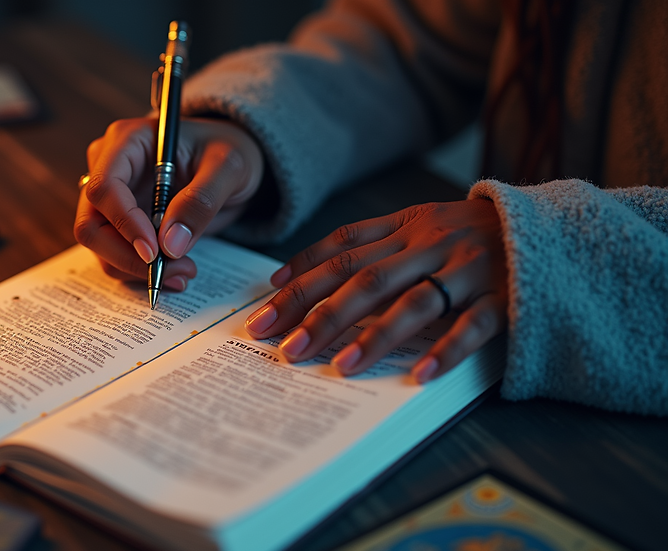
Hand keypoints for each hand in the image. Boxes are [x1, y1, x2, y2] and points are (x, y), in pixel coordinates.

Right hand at [75, 117, 263, 288]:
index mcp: (127, 142)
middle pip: (91, 224)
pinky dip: (141, 272)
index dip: (124, 222)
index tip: (154, 252)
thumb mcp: (227, 167)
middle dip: (127, 256)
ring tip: (184, 271)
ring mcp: (111, 199)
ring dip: (136, 269)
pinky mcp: (120, 224)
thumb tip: (170, 245)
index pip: (104, 187)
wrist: (227, 165)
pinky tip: (175, 271)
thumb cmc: (226, 150)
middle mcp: (109, 169)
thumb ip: (200, 201)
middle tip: (171, 270)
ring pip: (100, 247)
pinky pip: (117, 256)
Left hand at [244, 199, 507, 382]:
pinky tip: (416, 378)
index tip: (265, 304)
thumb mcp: (420, 225)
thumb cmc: (472, 236)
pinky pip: (472, 327)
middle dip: (319, 313)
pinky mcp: (507, 296)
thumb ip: (367, 245)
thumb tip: (295, 276)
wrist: (555, 228)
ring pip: (413, 303)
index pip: (343, 250)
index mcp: (408, 225)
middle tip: (282, 346)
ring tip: (339, 368)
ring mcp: (469, 269)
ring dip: (373, 337)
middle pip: (366, 279)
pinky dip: (445, 352)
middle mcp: (432, 243)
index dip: (302, 274)